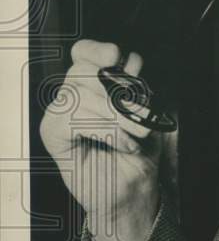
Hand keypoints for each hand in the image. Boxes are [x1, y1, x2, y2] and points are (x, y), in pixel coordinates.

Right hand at [40, 40, 161, 240]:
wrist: (132, 191)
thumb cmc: (138, 153)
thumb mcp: (144, 112)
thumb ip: (133, 84)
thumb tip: (127, 61)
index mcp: (92, 85)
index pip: (83, 53)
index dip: (97, 49)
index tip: (118, 56)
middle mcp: (71, 95)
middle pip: (82, 70)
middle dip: (119, 93)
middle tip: (142, 118)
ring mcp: (59, 114)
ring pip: (78, 94)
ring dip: (116, 116)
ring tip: (135, 136)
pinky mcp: (53, 135)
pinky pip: (72, 118)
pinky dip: (104, 131)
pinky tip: (120, 144)